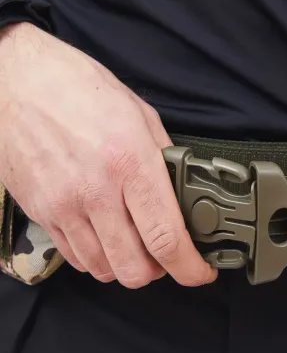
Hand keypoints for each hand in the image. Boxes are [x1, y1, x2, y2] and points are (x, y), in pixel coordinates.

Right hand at [0, 23, 215, 287]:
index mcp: (130, 163)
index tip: (201, 273)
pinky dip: (97, 258)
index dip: (190, 267)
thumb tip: (180, 195)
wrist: (14, 79)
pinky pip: (75, 257)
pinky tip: (105, 237)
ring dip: (126, 266)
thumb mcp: (139, 115)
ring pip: (104, 270)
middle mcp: (96, 192)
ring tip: (135, 244)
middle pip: (134, 269)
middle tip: (167, 256)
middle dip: (159, 272)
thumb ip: (163, 160)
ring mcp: (63, 206)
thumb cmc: (77, 88)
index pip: (166, 237)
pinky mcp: (41, 213)